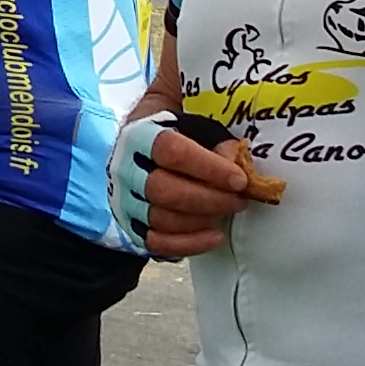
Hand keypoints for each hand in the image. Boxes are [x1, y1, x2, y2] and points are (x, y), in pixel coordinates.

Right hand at [117, 110, 275, 257]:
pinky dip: (190, 244)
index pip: (171, 151)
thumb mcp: (191, 121)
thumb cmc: (171, 135)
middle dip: (209, 199)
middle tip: (238, 200)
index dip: (208, 167)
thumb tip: (233, 157)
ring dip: (203, 219)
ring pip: (162, 219)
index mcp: (140, 135)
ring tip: (228, 211)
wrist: (136, 151)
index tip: (239, 179)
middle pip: (164, 190)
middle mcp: (125, 169)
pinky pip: (158, 243)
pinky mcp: (132, 226)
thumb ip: (212, 134)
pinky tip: (215, 236)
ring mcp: (125, 201)